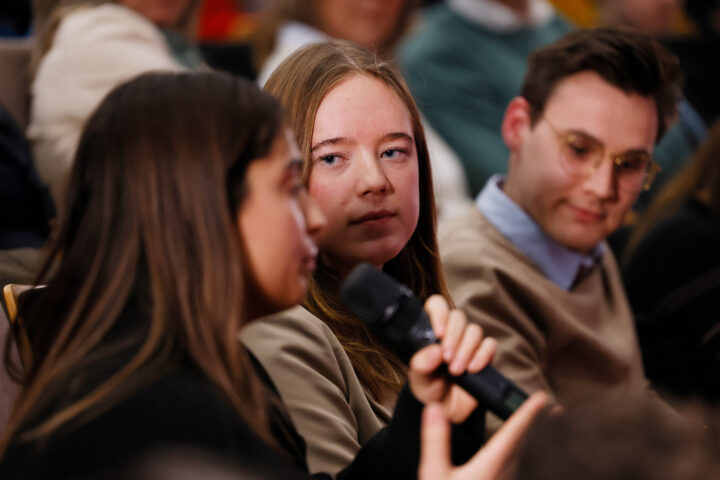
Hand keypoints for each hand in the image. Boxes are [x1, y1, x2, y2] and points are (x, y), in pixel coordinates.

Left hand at [408, 295, 496, 422]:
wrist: (447, 410)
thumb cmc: (430, 389)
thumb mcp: (418, 379)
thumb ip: (421, 364)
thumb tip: (434, 351)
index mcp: (432, 331)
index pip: (437, 305)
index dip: (439, 314)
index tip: (438, 334)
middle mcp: (452, 333)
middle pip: (458, 317)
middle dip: (453, 337)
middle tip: (446, 359)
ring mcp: (470, 343)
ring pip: (474, 330)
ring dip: (466, 350)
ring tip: (456, 370)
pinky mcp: (485, 355)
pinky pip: (490, 344)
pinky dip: (482, 355)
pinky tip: (472, 369)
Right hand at [418, 391, 548, 479]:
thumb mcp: (434, 474)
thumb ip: (436, 440)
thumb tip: (435, 410)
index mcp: (489, 466)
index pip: (513, 433)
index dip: (528, 413)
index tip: (542, 398)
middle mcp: (504, 476)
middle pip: (527, 446)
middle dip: (540, 425)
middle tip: (556, 410)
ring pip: (527, 460)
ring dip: (536, 442)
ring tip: (548, 430)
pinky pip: (521, 473)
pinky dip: (527, 460)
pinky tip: (526, 460)